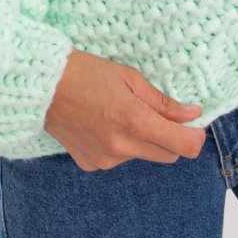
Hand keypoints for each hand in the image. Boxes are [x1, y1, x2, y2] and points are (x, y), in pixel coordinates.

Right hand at [44, 48, 206, 171]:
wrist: (42, 86)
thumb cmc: (85, 73)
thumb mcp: (129, 78)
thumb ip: (163, 101)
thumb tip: (192, 113)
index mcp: (136, 122)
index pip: (185, 147)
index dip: (195, 137)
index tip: (193, 125)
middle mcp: (122, 147)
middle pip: (168, 155)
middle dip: (170, 137)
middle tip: (155, 113)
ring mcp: (106, 159)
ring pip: (142, 155)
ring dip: (141, 140)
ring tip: (118, 113)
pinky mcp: (91, 164)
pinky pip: (119, 159)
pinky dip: (119, 145)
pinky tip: (101, 124)